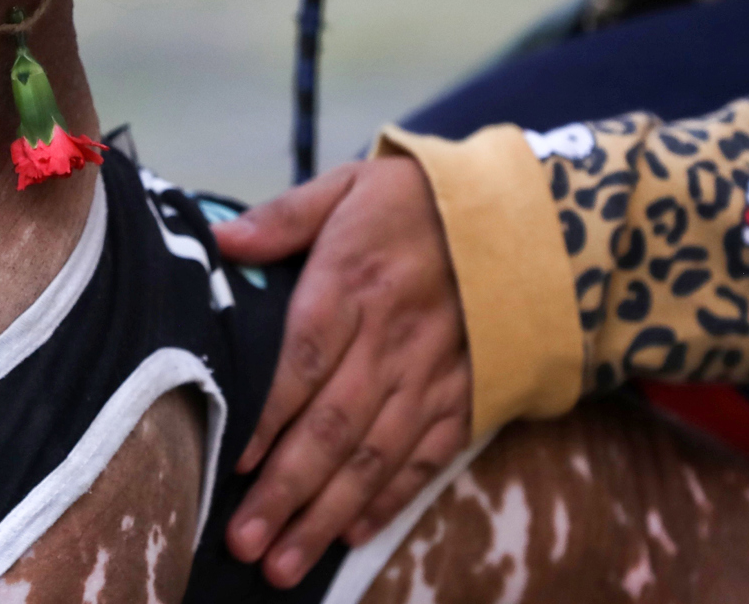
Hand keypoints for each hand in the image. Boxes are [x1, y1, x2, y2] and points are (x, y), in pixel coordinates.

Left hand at [211, 156, 471, 587]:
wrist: (526, 211)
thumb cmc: (422, 197)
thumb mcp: (350, 185)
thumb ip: (284, 218)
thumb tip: (221, 240)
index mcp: (353, 281)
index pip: (301, 360)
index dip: (267, 417)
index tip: (231, 464)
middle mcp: (393, 337)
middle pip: (332, 425)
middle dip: (286, 491)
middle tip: (246, 543)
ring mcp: (434, 373)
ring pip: (374, 455)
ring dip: (328, 513)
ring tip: (286, 562)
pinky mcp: (467, 395)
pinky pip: (425, 458)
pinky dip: (389, 499)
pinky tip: (352, 534)